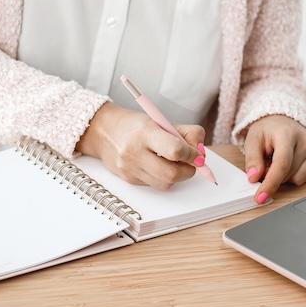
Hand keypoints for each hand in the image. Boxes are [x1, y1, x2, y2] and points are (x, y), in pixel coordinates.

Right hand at [76, 102, 205, 189]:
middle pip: (172, 174)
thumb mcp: (162, 121)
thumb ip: (187, 134)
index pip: (175, 150)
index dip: (192, 155)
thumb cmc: (136, 126)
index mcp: (145, 132)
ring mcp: (130, 168)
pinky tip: (158, 165)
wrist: (104, 132)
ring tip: (173, 162)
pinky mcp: (129, 179)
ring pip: (165, 184)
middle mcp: (134, 152)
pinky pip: (155, 185)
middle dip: (188, 171)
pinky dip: (163, 178)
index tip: (197, 154)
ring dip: (177, 176)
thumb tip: (201, 154)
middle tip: (191, 163)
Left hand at [243, 115, 305, 203]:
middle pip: (287, 175)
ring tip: (278, 160)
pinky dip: (293, 175)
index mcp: (288, 134)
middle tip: (265, 163)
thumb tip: (254, 177)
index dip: (270, 183)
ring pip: (297, 180)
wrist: (283, 121)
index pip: (282, 164)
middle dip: (272, 176)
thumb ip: (252, 159)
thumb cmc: (268, 130)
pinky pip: (305, 178)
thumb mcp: (253, 140)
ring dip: (283, 177)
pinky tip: (289, 162)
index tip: (260, 197)